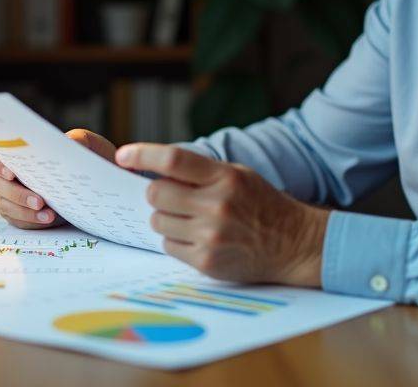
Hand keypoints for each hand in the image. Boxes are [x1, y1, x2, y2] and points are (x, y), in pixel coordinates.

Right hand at [0, 128, 116, 228]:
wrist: (93, 182)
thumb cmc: (83, 158)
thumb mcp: (86, 145)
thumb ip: (78, 139)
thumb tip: (68, 143)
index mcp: (16, 153)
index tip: (11, 172)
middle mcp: (7, 174)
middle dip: (17, 193)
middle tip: (39, 200)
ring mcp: (10, 196)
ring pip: (5, 204)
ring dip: (25, 210)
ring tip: (49, 214)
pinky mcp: (18, 214)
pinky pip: (17, 220)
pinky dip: (31, 221)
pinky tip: (48, 219)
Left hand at [116, 143, 328, 286]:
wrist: (294, 243)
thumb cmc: (261, 204)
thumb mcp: (238, 175)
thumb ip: (201, 172)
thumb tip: (153, 170)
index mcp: (224, 177)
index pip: (173, 160)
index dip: (142, 155)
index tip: (123, 155)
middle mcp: (216, 205)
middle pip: (156, 194)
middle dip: (157, 194)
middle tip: (171, 197)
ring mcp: (211, 236)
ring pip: (158, 222)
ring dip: (166, 219)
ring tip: (189, 220)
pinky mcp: (207, 262)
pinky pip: (168, 247)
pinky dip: (175, 241)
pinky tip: (197, 238)